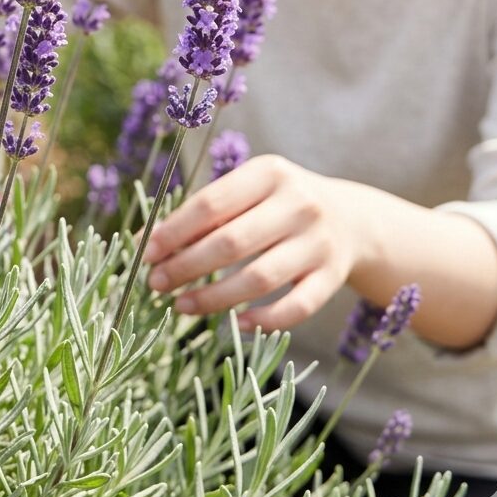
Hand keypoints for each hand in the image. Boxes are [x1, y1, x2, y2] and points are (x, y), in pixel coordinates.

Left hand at [141, 155, 366, 330]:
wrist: (351, 218)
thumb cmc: (277, 204)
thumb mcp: (247, 190)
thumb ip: (204, 212)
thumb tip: (146, 243)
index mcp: (269, 173)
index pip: (211, 203)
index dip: (174, 230)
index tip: (145, 251)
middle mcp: (298, 204)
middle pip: (231, 242)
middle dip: (186, 266)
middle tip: (156, 283)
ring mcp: (319, 242)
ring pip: (259, 279)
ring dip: (214, 297)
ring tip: (181, 306)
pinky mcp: (334, 277)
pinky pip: (296, 307)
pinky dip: (263, 320)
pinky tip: (235, 323)